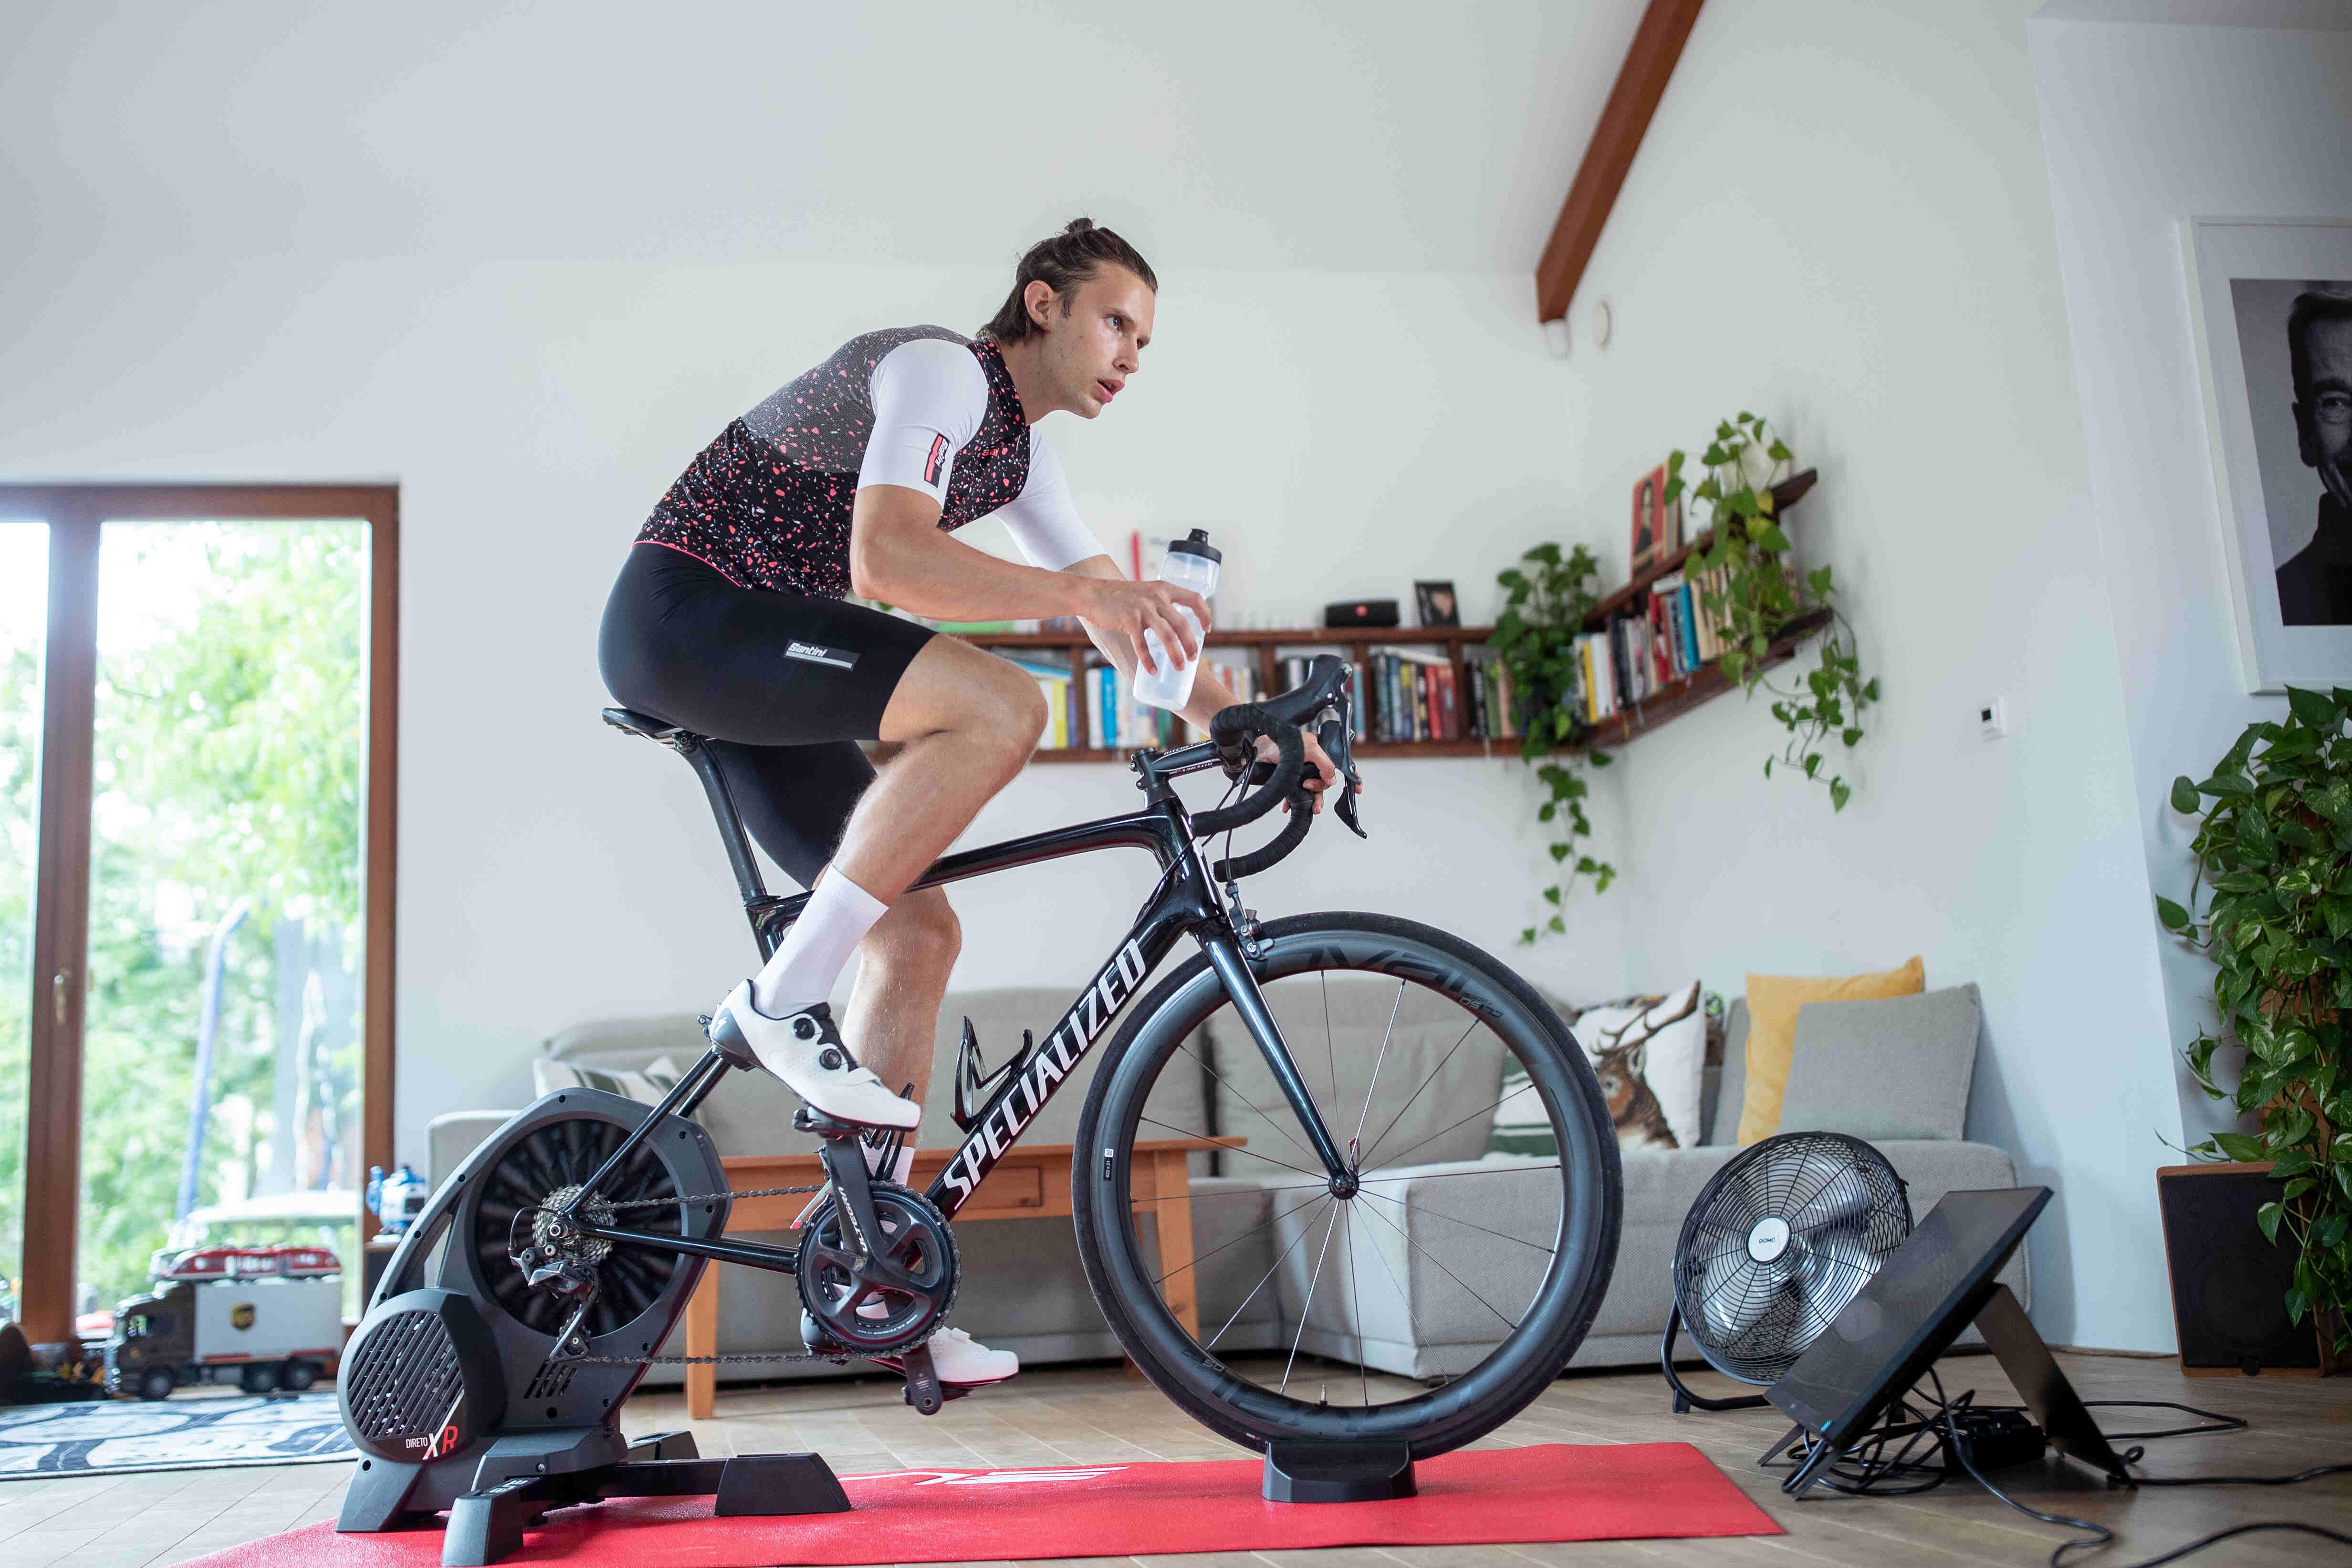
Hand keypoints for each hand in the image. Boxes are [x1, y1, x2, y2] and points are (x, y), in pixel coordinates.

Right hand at [1080, 576, 1210, 673]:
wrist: (1093, 594)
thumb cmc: (1120, 596)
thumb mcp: (1146, 591)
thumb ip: (1160, 602)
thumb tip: (1175, 624)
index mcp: (1164, 588)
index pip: (1195, 599)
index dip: (1204, 615)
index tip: (1206, 630)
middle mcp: (1156, 597)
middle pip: (1183, 624)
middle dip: (1191, 644)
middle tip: (1193, 658)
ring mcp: (1143, 609)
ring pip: (1167, 635)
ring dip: (1176, 654)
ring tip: (1180, 667)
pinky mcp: (1129, 621)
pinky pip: (1142, 645)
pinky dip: (1148, 660)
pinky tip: (1153, 670)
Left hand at [1255, 729, 1353, 814]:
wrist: (1260, 752)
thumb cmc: (1284, 743)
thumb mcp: (1310, 748)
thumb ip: (1325, 763)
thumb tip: (1333, 780)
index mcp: (1322, 752)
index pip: (1342, 764)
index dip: (1353, 777)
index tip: (1358, 789)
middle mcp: (1315, 763)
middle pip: (1326, 782)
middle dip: (1319, 788)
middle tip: (1307, 786)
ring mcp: (1304, 773)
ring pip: (1314, 792)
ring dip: (1312, 801)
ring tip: (1310, 808)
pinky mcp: (1293, 781)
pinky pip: (1298, 795)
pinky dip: (1294, 803)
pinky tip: (1288, 807)